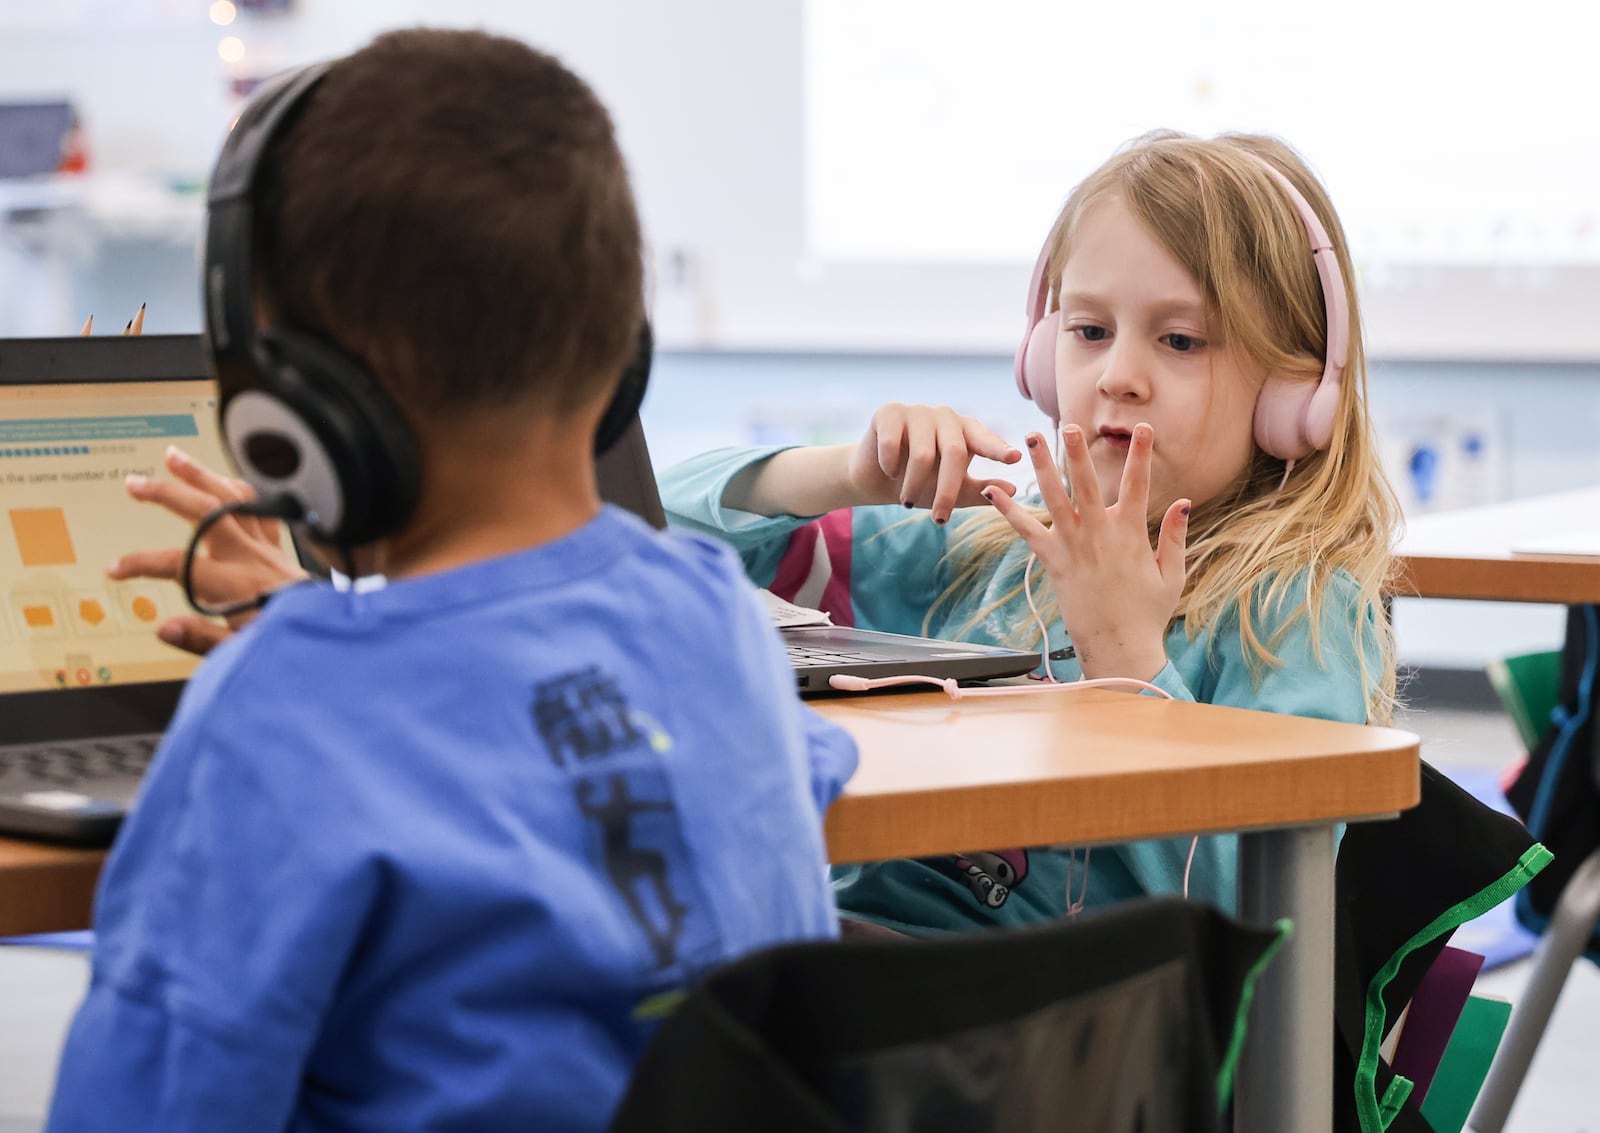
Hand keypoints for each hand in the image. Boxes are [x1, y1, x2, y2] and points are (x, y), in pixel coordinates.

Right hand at [107, 446, 308, 654]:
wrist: (333, 638)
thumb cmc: (291, 644)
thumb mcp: (242, 652)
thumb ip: (202, 639)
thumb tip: (164, 628)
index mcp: (236, 584)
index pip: (178, 564)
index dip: (141, 562)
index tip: (116, 568)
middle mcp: (251, 557)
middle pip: (205, 513)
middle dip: (167, 494)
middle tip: (134, 483)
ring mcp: (266, 549)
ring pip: (233, 499)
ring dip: (202, 476)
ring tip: (175, 457)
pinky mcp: (279, 549)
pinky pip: (261, 509)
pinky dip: (240, 491)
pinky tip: (224, 480)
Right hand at [847, 403, 1021, 523]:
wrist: (877, 479)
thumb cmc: (922, 484)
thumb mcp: (955, 491)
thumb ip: (983, 490)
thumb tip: (1014, 491)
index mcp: (966, 431)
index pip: (984, 440)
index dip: (997, 449)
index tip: (1014, 457)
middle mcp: (945, 416)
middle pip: (953, 452)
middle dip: (947, 490)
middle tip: (940, 519)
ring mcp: (917, 411)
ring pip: (922, 453)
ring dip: (914, 485)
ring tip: (907, 502)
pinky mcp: (888, 412)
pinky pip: (893, 443)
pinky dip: (891, 466)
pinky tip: (889, 472)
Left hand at [982, 423, 1188, 681]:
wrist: (1118, 647)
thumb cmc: (1147, 612)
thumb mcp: (1171, 573)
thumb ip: (1174, 536)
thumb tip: (1183, 502)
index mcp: (1130, 533)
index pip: (1138, 484)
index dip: (1140, 454)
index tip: (1142, 427)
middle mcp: (1099, 534)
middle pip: (1087, 484)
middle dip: (1077, 453)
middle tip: (1069, 424)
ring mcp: (1073, 546)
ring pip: (1054, 498)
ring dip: (1041, 467)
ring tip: (1030, 439)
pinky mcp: (1053, 561)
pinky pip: (1027, 531)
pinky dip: (1009, 511)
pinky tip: (994, 491)